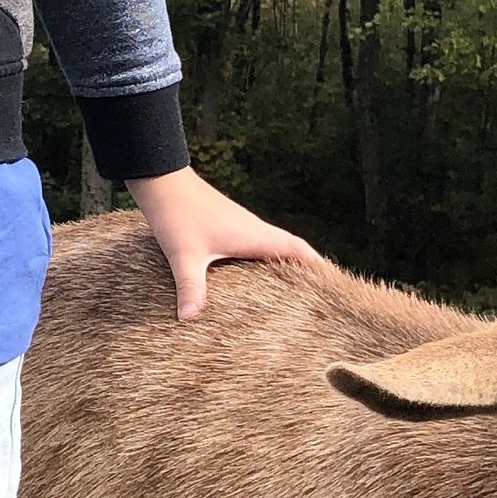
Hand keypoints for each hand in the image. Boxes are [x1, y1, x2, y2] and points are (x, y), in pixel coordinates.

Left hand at [128, 167, 321, 323]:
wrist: (161, 179)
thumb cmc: (177, 213)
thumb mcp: (184, 255)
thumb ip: (191, 287)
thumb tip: (189, 318)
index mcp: (253, 235)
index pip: (297, 250)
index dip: (318, 267)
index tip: (336, 288)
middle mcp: (253, 229)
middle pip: (290, 250)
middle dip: (306, 271)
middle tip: (320, 297)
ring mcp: (240, 226)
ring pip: (272, 247)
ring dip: (285, 264)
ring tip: (292, 293)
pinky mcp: (226, 226)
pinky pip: (255, 246)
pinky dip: (263, 260)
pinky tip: (252, 278)